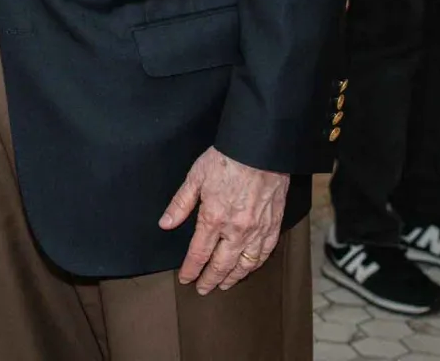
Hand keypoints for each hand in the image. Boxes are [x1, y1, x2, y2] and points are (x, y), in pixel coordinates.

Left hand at [159, 147, 287, 294]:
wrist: (261, 150)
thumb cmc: (227, 159)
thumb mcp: (196, 177)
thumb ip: (180, 203)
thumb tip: (165, 223)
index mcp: (213, 218)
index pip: (199, 254)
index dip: (191, 269)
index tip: (186, 278)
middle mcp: (236, 230)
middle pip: (221, 265)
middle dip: (210, 279)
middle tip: (203, 289)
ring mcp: (257, 230)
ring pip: (244, 264)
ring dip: (233, 277)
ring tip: (224, 284)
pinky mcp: (273, 226)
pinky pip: (264, 253)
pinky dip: (255, 265)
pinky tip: (249, 268)